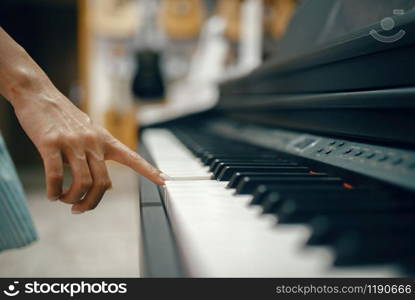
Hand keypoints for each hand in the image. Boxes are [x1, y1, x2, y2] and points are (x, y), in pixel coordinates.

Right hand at [13, 89, 164, 213]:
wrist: (39, 93)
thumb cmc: (63, 117)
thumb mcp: (89, 132)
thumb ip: (98, 155)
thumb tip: (106, 184)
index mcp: (105, 139)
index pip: (132, 157)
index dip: (149, 170)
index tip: (165, 181)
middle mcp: (92, 141)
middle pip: (103, 182)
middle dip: (92, 201)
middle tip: (79, 208)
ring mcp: (72, 142)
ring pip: (82, 182)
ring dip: (73, 198)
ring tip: (64, 200)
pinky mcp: (50, 142)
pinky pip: (55, 175)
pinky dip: (54, 190)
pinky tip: (52, 194)